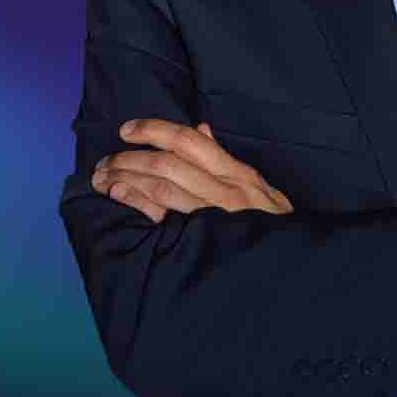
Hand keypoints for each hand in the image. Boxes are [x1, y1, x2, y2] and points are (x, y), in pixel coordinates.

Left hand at [91, 120, 295, 222]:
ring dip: (127, 178)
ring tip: (103, 177)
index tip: (127, 130)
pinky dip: (138, 203)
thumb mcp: (261, 189)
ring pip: (162, 187)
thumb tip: (202, 129)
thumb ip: (227, 161)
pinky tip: (120, 196)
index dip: (154, 130)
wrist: (293, 267)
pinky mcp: (203, 240)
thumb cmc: (274, 227)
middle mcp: (225, 189)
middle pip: (168, 163)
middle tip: (104, 161)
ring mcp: (214, 215)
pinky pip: (164, 217)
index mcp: (237, 173)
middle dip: (130, 158)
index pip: (189, 141)